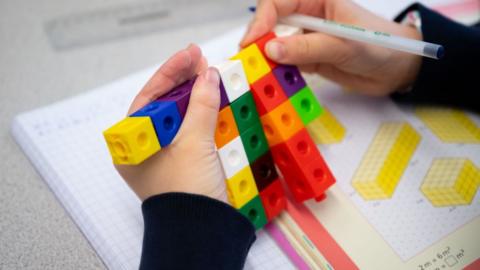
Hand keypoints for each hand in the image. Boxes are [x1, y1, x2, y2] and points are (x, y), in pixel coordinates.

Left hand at [115, 44, 226, 201]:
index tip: (190, 54)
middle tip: (202, 61)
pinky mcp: (183, 162)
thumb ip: (201, 105)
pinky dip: (203, 116)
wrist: (203, 230)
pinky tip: (214, 101)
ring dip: (196, 97)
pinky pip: (191, 131)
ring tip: (210, 75)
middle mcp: (145, 148)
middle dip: (184, 82)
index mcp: (133, 144)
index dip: (170, 73)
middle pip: (165, 105)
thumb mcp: (194, 143)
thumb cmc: (187, 189)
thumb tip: (208, 75)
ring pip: (180, 117)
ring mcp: (164, 156)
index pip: (150, 98)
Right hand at [241, 0, 421, 95]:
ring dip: (263, 57)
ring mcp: (305, 38)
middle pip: (270, 21)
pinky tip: (270, 80)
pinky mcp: (306, 58)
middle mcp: (307, 15)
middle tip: (247, 59)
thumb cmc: (380, 46)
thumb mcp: (344, 45)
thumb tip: (271, 49)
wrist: (397, 70)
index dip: (262, 19)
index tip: (253, 41)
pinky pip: (284, 62)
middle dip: (257, 38)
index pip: (279, 2)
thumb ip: (308, 47)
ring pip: (274, 43)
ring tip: (254, 72)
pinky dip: (275, 71)